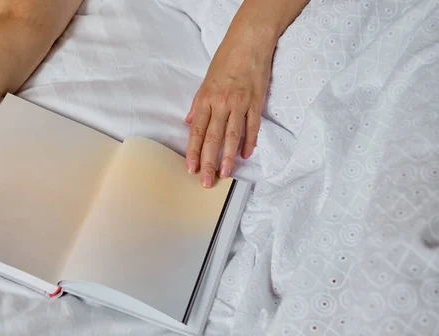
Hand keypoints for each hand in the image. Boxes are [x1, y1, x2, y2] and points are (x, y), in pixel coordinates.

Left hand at [185, 29, 273, 186]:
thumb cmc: (225, 61)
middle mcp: (222, 103)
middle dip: (209, 162)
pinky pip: (252, 126)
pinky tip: (245, 155)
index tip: (191, 168)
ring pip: (232, 135)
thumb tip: (190, 123)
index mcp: (206, 99)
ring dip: (228, 157)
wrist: (248, 42)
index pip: (197, 131)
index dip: (193, 151)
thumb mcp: (205, 82)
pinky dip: (249, 141)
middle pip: (213, 138)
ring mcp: (240, 103)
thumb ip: (198, 105)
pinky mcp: (256, 102)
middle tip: (206, 181)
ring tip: (225, 174)